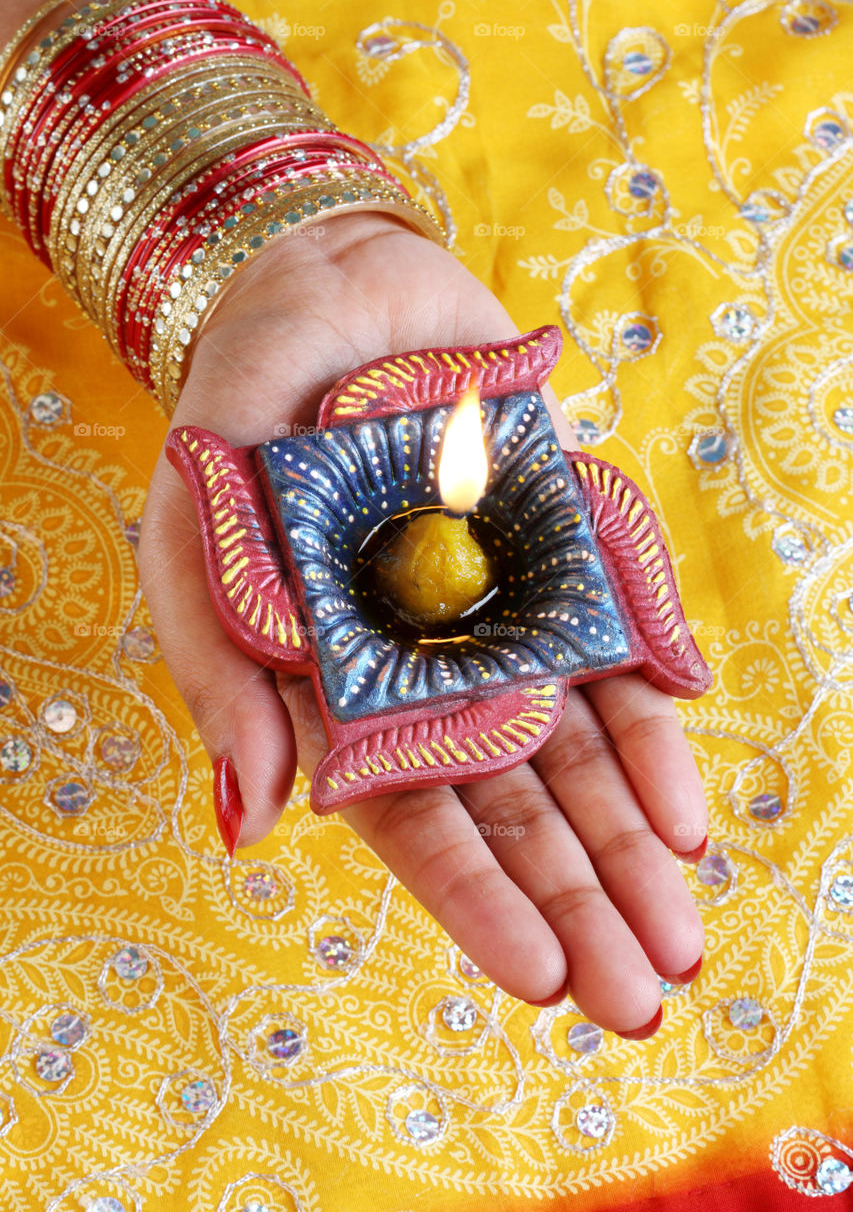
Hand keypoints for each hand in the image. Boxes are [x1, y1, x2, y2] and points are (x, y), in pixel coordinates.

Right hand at [139, 212, 706, 1035]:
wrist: (333, 297)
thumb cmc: (241, 418)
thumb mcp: (201, 534)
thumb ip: (224, 672)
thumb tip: (250, 818)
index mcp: (339, 692)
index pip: (410, 818)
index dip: (475, 899)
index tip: (540, 978)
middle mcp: (431, 676)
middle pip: (514, 809)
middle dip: (577, 901)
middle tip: (640, 994)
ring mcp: (506, 625)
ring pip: (580, 759)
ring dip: (631, 845)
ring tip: (680, 932)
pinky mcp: (566, 568)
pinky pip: (620, 664)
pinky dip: (655, 734)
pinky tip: (686, 815)